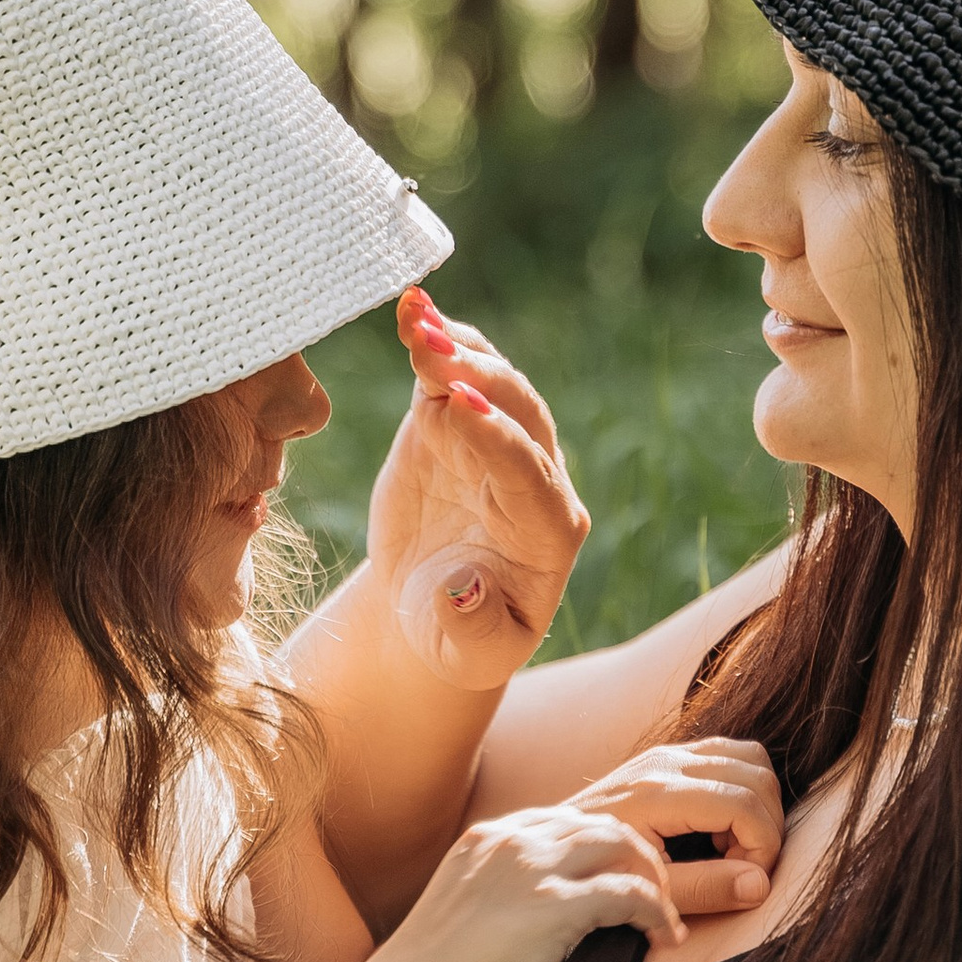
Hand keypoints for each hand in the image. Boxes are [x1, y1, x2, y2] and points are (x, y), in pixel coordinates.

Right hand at [365, 289, 589, 691]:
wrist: (430, 611)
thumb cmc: (458, 640)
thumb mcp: (468, 654)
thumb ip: (472, 627)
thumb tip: (463, 588)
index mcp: (550, 532)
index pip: (528, 475)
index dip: (495, 439)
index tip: (455, 408)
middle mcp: (535, 476)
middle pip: (519, 415)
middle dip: (479, 380)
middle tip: (434, 352)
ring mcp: (495, 441)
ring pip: (489, 383)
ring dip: (456, 348)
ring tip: (417, 316)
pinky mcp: (456, 420)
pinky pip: (452, 373)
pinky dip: (435, 338)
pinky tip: (410, 307)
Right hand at [375, 802, 684, 961]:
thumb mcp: (462, 912)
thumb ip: (499, 895)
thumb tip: (533, 916)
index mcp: (486, 839)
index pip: (565, 820)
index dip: (602, 846)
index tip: (622, 876)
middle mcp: (511, 840)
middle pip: (601, 823)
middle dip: (638, 856)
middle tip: (658, 895)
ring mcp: (532, 868)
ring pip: (623, 845)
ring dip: (654, 879)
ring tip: (665, 915)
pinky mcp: (553, 905)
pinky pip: (630, 893)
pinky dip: (657, 913)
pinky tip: (664, 937)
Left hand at [566, 739, 783, 916]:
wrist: (557, 845)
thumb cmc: (600, 872)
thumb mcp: (650, 891)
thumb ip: (705, 888)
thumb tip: (760, 884)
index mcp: (659, 794)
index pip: (744, 804)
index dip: (764, 846)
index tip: (749, 879)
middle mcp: (667, 762)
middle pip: (757, 777)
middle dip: (766, 827)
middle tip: (743, 866)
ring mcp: (670, 752)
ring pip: (751, 758)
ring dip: (759, 804)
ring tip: (732, 846)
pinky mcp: (671, 754)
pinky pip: (732, 754)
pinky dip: (744, 787)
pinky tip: (720, 827)